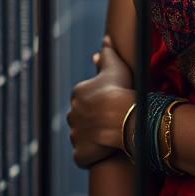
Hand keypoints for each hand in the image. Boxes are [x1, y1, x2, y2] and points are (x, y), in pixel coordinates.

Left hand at [68, 35, 134, 168]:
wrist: (123, 116)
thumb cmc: (120, 89)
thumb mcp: (115, 67)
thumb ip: (107, 53)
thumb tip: (105, 39)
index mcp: (77, 94)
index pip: (85, 99)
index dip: (99, 102)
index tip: (112, 102)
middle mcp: (71, 114)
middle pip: (81, 117)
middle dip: (93, 119)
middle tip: (112, 119)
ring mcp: (75, 136)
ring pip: (81, 136)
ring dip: (91, 137)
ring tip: (109, 135)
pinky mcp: (80, 154)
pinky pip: (82, 156)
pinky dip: (89, 155)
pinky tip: (102, 151)